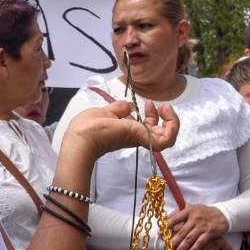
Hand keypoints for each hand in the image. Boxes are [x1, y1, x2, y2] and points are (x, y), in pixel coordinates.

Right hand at [60, 100, 179, 163]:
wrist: (77, 145)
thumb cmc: (92, 131)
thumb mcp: (108, 114)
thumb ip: (120, 108)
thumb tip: (128, 107)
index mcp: (138, 134)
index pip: (166, 139)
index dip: (172, 124)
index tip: (163, 108)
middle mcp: (137, 138)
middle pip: (162, 133)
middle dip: (166, 117)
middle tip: (159, 104)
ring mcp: (130, 137)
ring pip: (152, 130)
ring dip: (155, 117)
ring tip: (149, 104)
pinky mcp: (122, 134)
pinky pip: (140, 127)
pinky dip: (143, 117)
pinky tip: (135, 108)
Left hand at [166, 204, 230, 249]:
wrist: (221, 214)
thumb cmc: (202, 212)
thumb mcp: (191, 208)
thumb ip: (179, 212)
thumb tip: (165, 218)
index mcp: (188, 210)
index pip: (174, 218)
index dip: (166, 226)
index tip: (160, 233)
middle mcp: (194, 217)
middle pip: (181, 231)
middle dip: (173, 240)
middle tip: (166, 247)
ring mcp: (202, 225)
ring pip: (189, 238)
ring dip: (181, 247)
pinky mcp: (210, 232)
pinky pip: (199, 243)